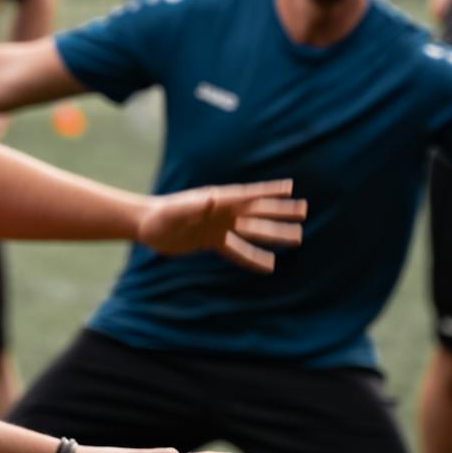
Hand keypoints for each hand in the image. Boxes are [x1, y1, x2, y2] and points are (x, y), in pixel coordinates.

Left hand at [136, 179, 306, 272]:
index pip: (249, 196)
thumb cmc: (161, 216)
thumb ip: (195, 206)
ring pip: (253, 231)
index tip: (291, 188)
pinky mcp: (213, 242)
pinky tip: (269, 264)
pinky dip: (253, 257)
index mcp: (218, 201)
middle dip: (281, 211)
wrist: (147, 225)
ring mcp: (220, 227)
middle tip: (304, 211)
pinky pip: (238, 251)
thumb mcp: (177, 211)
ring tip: (296, 236)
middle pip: (258, 212)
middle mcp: (223, 212)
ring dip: (274, 234)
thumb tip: (213, 199)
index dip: (270, 191)